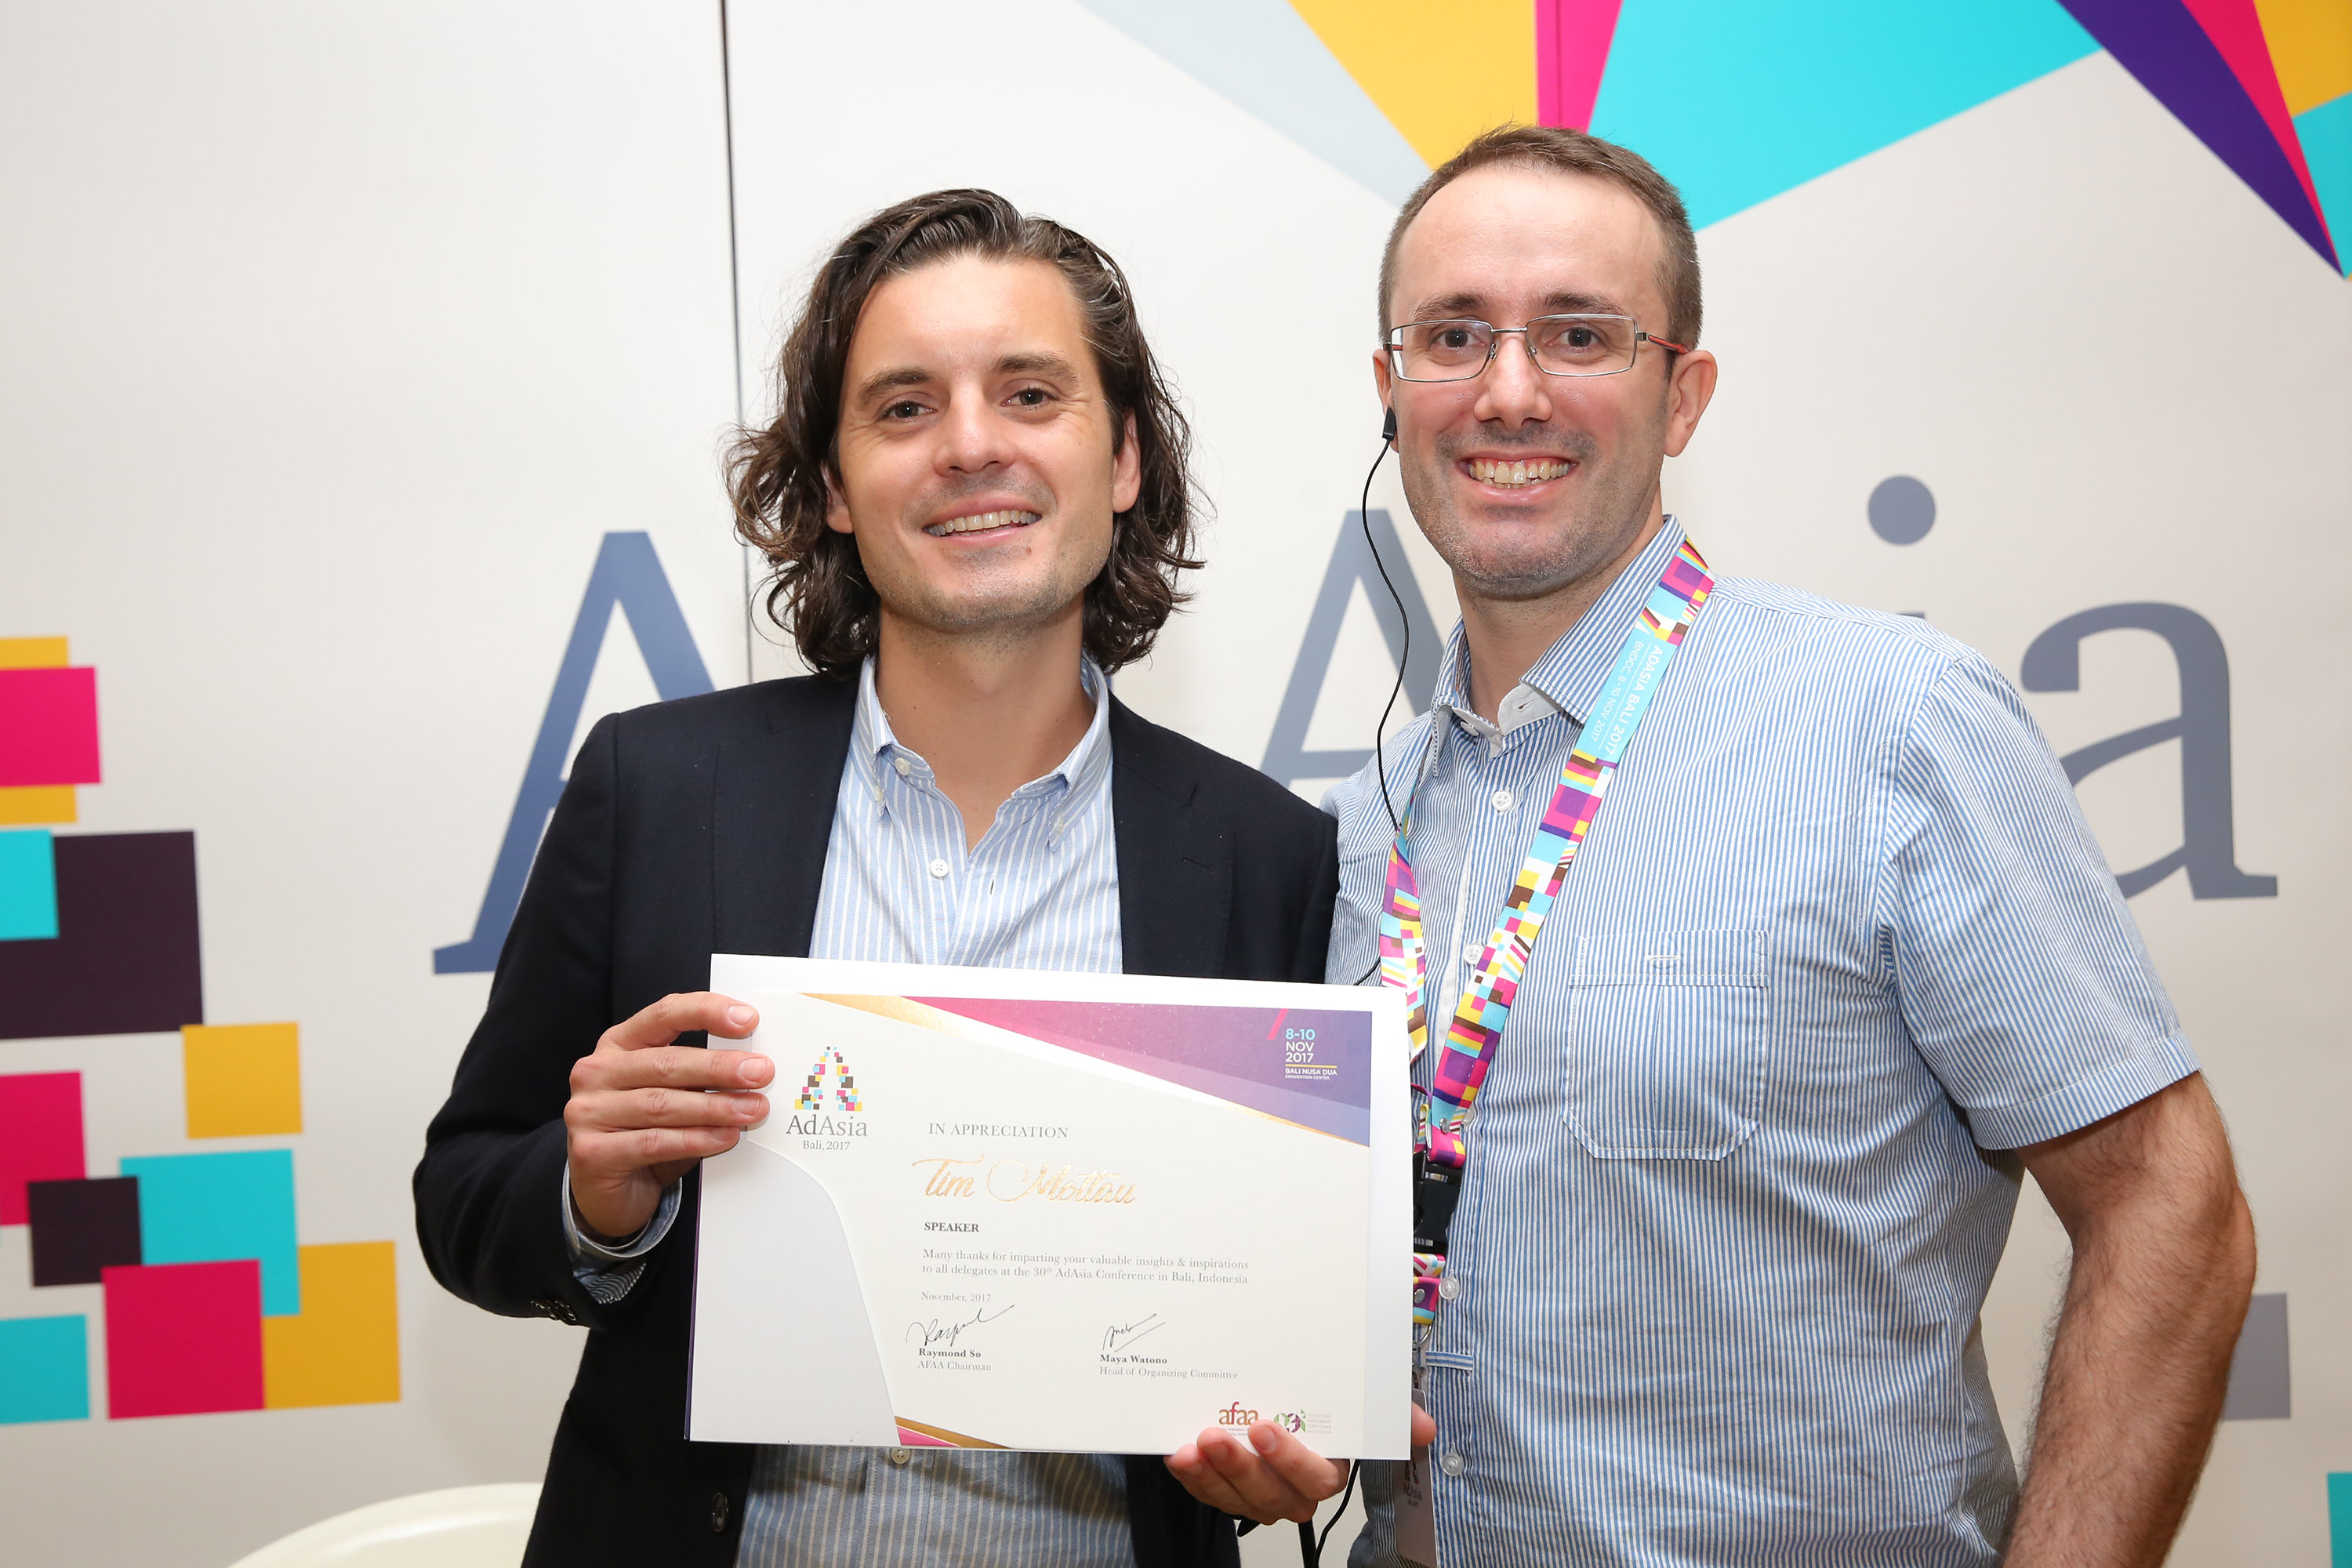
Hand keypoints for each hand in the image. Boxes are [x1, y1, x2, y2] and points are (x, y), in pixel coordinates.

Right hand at [564, 991, 771, 1239]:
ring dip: (715, 1106)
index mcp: (618, 1044)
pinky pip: (654, 1142)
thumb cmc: (645, 1133)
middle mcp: (596, 1072)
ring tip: (753, 1109)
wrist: (606, 1191)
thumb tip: (755, 1065)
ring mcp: (588, 1112)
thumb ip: (699, 1077)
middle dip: (720, 1067)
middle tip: (761, 1072)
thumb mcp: (672, 1095)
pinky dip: (696, 1140)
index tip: (749, 1019)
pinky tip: (725, 1137)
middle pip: (666, 1062)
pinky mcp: (592, 1152)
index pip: (664, 1015)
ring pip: (662, 1104)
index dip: (706, 1012)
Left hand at [1166, 1405, 1436, 1524]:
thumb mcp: (1352, 1398)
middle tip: (1218, 1435)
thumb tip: (1425, 1427)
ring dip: (1212, 1475)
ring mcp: (1254, 1494)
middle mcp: (1291, 1492)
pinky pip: (1206, 1493)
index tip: (1264, 1428)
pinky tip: (1178, 1455)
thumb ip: (1388, 1411)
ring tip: (1192, 1445)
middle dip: (1242, 1468)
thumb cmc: (1314, 1402)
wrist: (1268, 1398)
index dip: (1289, 1460)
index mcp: (1324, 1470)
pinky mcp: (1222, 1490)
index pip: (1316, 1479)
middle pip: (1270, 1495)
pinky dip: (1191, 1477)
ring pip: (1235, 1498)